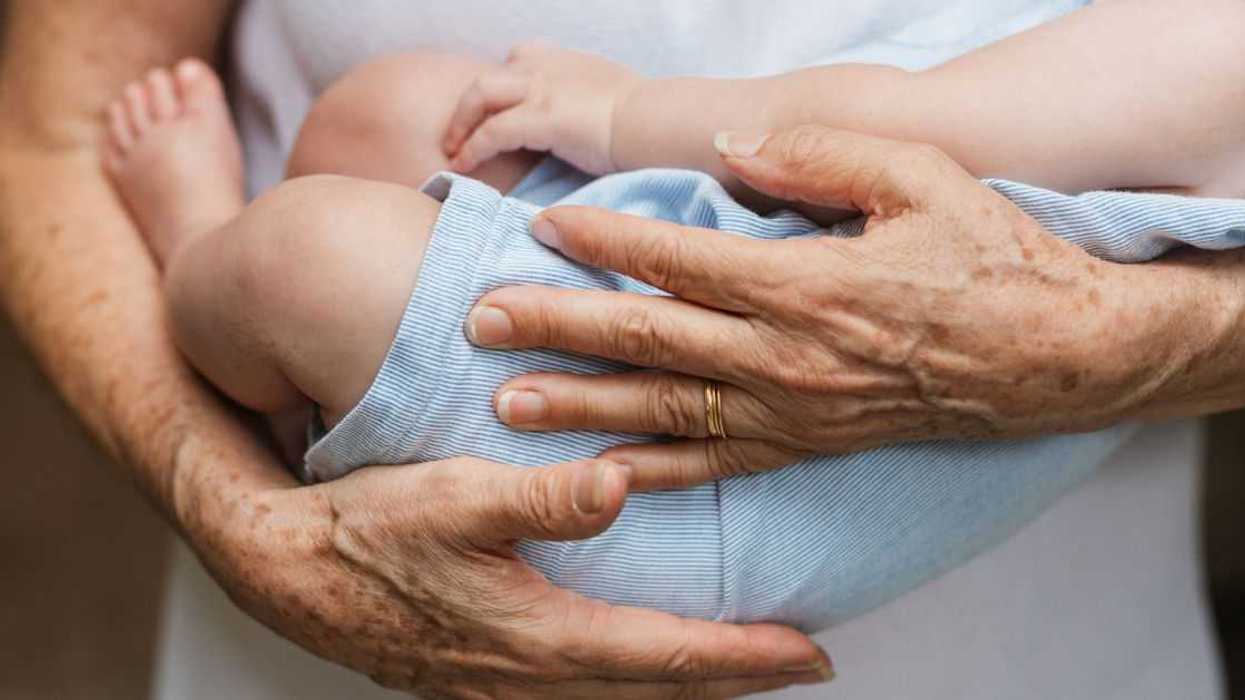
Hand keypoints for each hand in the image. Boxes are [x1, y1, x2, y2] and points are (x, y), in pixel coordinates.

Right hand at [183, 443, 830, 697]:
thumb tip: (623, 485)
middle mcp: (527, 676)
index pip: (664, 656)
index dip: (742, 657)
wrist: (286, 571)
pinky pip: (581, 694)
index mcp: (535, 634)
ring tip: (741, 665)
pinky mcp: (483, 678)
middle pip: (656, 692)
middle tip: (802, 664)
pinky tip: (641, 669)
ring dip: (688, 686)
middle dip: (735, 679)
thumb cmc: (367, 530)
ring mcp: (503, 687)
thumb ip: (541, 500)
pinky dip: (632, 685)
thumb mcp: (451, 497)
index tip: (808, 653)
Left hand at [442, 41, 642, 175]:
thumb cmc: (645, 120)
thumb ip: (592, 104)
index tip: (496, 108)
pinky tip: (463, 166)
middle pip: (490, 78)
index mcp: (566, 63)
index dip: (504, 84)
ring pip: (481, 95)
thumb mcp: (614, 98)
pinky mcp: (539, 116)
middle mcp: (547, 67)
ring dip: (462, 124)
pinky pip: (493, 131)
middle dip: (469, 106)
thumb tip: (594, 126)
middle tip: (458, 134)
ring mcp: (541, 88)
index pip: (522, 59)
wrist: (655, 121)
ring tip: (454, 151)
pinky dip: (473, 149)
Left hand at [462, 125, 1195, 487]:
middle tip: (481, 319)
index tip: (544, 226)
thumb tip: (733, 148)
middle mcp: (785, 356)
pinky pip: (716, 464)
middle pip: (648, 340)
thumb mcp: (917, 178)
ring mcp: (792, 409)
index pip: (679, 260)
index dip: (605, 241)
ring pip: (663, 410)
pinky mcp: (806, 443)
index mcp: (805, 283)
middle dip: (557, 326)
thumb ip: (817, 159)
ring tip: (507, 401)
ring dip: (580, 405)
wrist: (1051, 355)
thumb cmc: (989, 257)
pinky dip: (653, 471)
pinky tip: (600, 475)